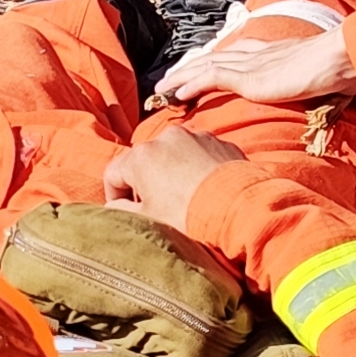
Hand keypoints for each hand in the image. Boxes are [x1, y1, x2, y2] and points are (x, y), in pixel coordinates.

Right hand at [102, 126, 248, 223]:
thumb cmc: (190, 217)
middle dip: (144, 183)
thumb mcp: (148, 220)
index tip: (123, 211)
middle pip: (144, 161)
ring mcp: (196, 136)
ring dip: (172, 174)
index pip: (113, 173)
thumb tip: (114, 207)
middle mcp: (166, 138)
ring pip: (173, 155)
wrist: (242, 210)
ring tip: (184, 200)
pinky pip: (199, 154)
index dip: (113, 195)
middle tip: (155, 208)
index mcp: (142, 156)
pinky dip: (197, 169)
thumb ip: (122, 211)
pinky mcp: (220, 142)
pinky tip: (205, 191)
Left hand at [154, 27, 355, 105]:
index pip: (243, 54)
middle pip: (218, 57)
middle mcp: (262, 54)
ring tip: (162, 88)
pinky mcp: (249, 76)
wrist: (344, 60)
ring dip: (182, 77)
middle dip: (193, 67)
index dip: (223, 61)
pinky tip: (175, 94)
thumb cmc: (347, 72)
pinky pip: (210, 78)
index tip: (208, 67)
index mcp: (280, 53)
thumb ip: (338, 94)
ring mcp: (253, 63)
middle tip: (172, 78)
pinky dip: (190, 85)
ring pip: (206, 66)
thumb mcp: (338, 86)